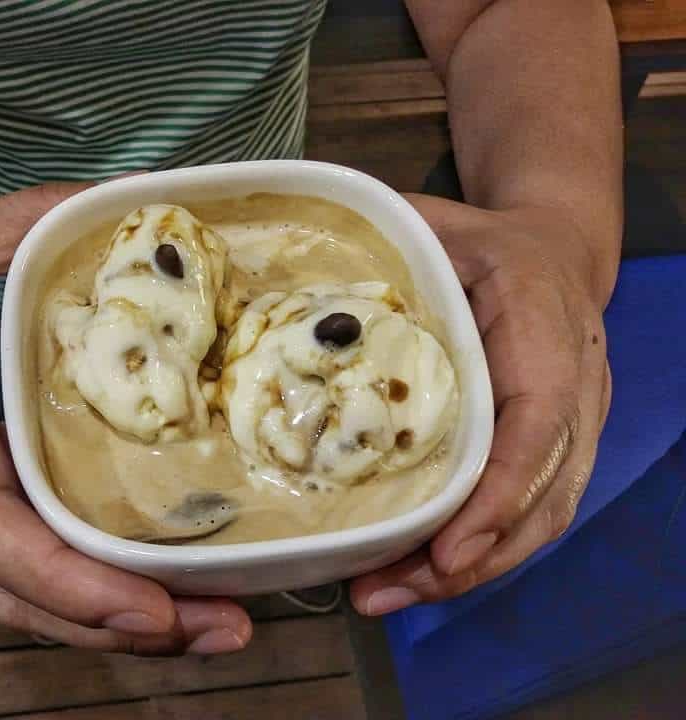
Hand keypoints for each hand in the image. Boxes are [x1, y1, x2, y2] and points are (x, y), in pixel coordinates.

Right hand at [0, 183, 250, 654]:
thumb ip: (19, 225)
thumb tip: (127, 199)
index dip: (72, 582)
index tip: (154, 607)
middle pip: (30, 598)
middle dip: (127, 627)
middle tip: (231, 628)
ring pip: (36, 604)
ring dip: (124, 628)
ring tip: (220, 625)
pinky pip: (38, 577)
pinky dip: (99, 598)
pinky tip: (167, 593)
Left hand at [350, 195, 613, 614]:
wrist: (551, 251)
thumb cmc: (484, 240)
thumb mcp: (440, 227)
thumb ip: (393, 246)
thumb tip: (308, 268)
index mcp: (545, 332)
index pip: (539, 424)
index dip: (500, 493)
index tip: (449, 550)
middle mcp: (577, 391)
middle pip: (541, 496)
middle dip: (468, 558)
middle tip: (384, 592)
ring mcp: (573, 428)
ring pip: (539, 519)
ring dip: (467, 571)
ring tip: (385, 595)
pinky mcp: (553, 450)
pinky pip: (527, 513)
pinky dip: (476, 551)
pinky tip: (416, 572)